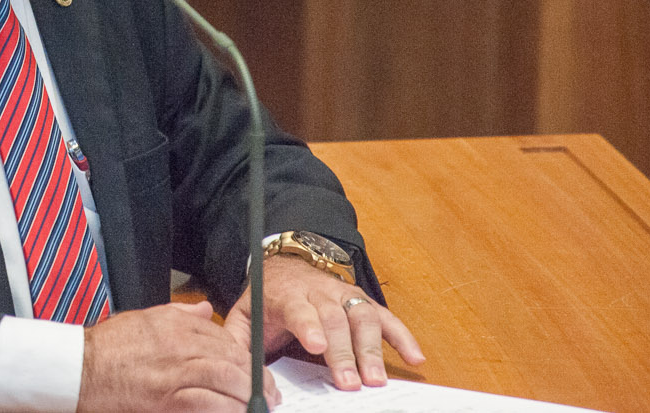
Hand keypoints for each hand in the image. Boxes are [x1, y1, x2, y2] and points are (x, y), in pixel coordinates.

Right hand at [76, 301, 281, 411]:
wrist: (80, 367)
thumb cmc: (108, 347)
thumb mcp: (146, 318)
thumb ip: (180, 314)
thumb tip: (205, 310)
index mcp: (177, 324)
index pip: (226, 338)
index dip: (247, 359)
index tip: (257, 374)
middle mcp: (181, 344)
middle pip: (232, 357)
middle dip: (256, 379)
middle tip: (268, 395)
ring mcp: (175, 371)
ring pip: (226, 378)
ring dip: (247, 395)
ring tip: (257, 407)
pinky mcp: (167, 397)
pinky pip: (207, 402)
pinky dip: (226, 408)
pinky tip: (234, 412)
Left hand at [225, 256, 424, 391]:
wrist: (287, 267)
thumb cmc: (267, 299)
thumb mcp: (245, 314)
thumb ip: (237, 339)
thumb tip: (233, 367)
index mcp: (288, 295)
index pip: (299, 308)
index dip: (309, 326)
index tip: (316, 347)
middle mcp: (320, 292)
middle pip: (335, 318)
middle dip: (344, 352)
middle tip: (350, 383)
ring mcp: (345, 295)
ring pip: (362, 316)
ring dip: (372, 349)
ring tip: (377, 380)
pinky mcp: (363, 302)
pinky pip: (386, 318)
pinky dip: (403, 337)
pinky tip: (415, 358)